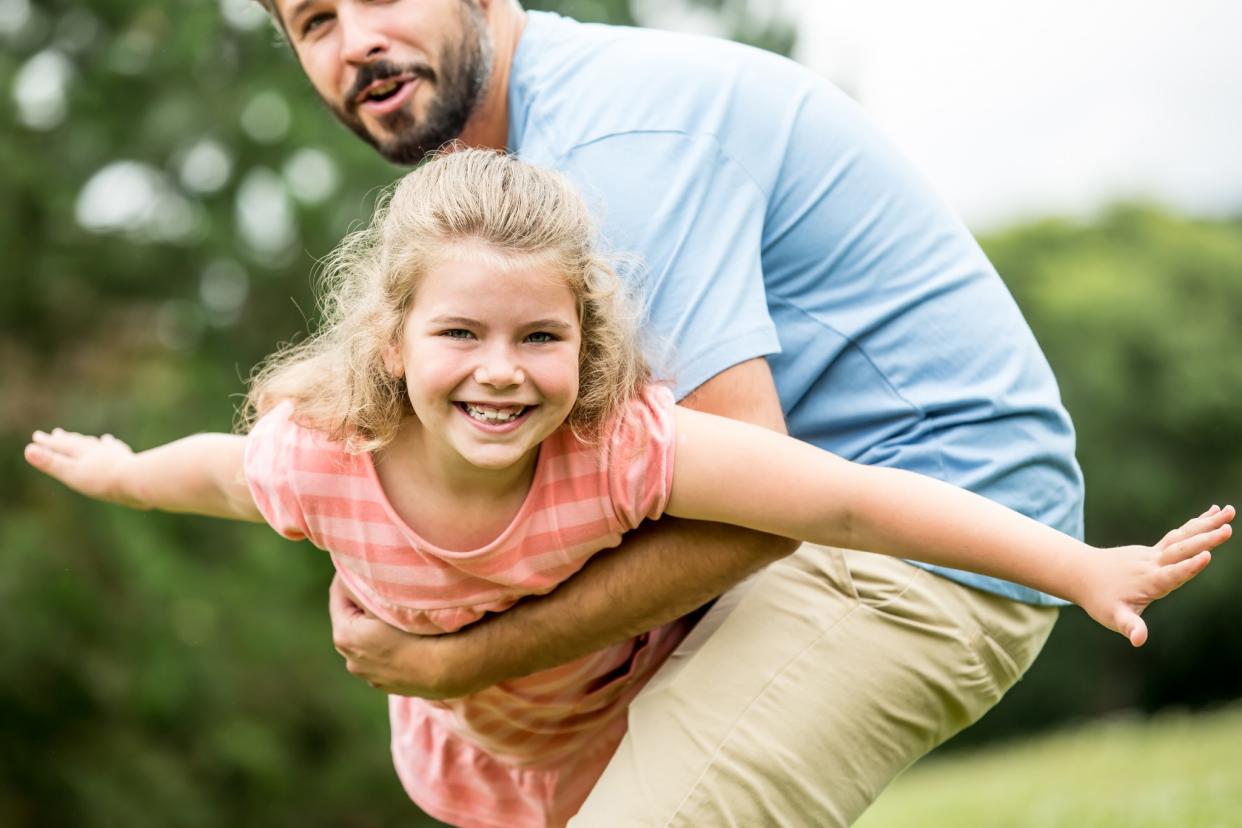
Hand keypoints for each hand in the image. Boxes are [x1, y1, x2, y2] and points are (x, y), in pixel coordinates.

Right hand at [25, 429, 144, 508]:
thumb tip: (28, 450)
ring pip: (95, 445)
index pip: (61, 445)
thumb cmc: (103, 480)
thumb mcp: (72, 473)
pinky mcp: (128, 461)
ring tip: (82, 438)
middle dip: (65, 440)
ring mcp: (113, 454)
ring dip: (86, 441)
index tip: (37, 437)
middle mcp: (97, 450)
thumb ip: (51, 462)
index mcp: (81, 454)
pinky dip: (109, 445)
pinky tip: (111, 442)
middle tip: (56, 433)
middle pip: (78, 443)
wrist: (139, 480)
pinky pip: (115, 449)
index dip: (48, 443)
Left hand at [329, 575, 468, 698]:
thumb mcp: (393, 600)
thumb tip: (354, 573)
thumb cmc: (426, 629)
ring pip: (367, 638)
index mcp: (346, 638)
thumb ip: (367, 587)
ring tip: (395, 605)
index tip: (363, 561)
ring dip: (375, 623)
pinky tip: (406, 633)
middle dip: (362, 600)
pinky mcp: (390, 684)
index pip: (338, 596)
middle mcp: (352, 661)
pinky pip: (382, 655)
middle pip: (352, 619)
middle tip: (380, 580)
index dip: (350, 576)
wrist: (459, 670)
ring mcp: (371, 676)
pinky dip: (388, 642)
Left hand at [1079, 505, 1233, 646]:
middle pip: (1181, 550)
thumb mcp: (1113, 617)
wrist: (1082, 574)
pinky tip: (1213, 513)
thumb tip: (1139, 640)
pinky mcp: (1154, 549)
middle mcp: (1153, 564)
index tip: (1207, 555)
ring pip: (1183, 536)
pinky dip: (1196, 524)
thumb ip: (1129, 626)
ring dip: (1206, 524)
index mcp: (1149, 582)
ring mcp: (1153, 554)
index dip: (1188, 567)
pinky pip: (1179, 535)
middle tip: (1228, 529)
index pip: (1171, 574)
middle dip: (1205, 540)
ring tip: (1229, 511)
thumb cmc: (1099, 600)